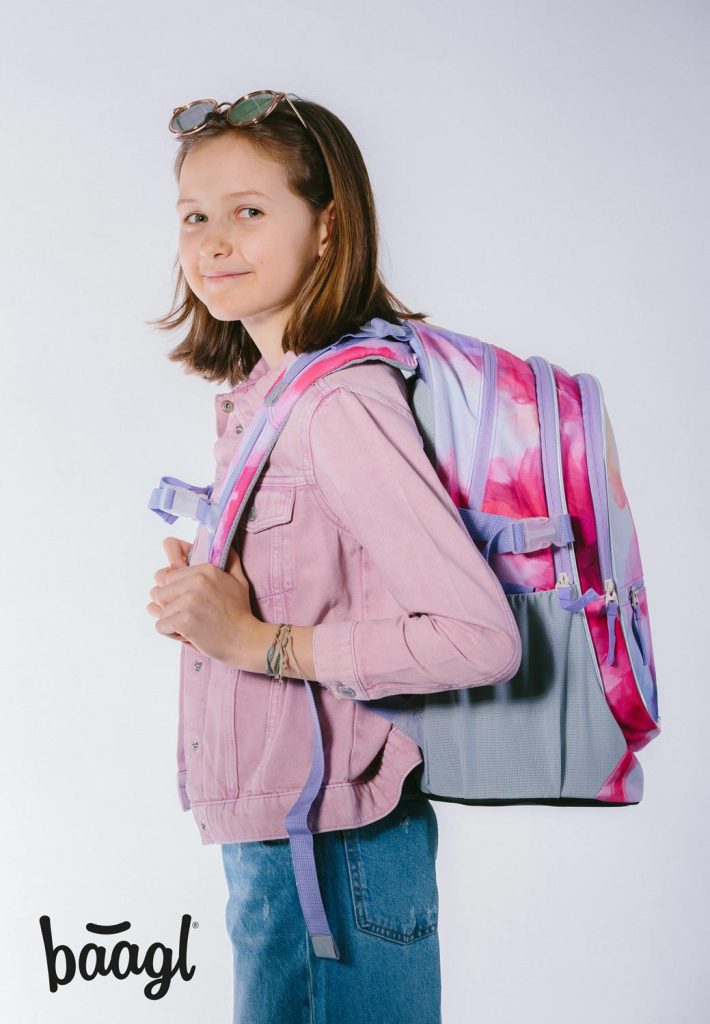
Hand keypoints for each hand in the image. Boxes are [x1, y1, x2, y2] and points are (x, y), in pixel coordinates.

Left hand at [147, 536, 256, 664]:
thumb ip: (230, 559)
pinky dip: (171, 633)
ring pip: (158, 609)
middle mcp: (196, 581)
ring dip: (171, 621)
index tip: (190, 600)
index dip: (175, 590)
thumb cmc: (240, 612)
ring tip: (192, 625)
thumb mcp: (239, 579)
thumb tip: (222, 543)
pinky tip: (190, 634)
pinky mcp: (184, 620)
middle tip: (191, 615)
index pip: (167, 575)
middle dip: (169, 605)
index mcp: (206, 569)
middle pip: (159, 591)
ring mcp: (189, 600)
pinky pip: (160, 626)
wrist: (246, 640)